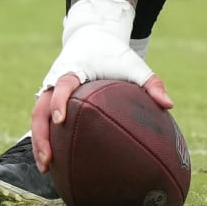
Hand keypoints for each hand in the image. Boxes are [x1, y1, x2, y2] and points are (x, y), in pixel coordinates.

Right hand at [30, 0, 172, 171]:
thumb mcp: (135, 65)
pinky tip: (53, 162)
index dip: (59, 102)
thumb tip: (169, 105)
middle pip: (40, 108)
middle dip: (41, 134)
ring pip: (37, 118)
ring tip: (47, 168)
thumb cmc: (115, 54)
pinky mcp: (50, 98)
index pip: (63, 85)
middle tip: (49, 158)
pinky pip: (43, 120)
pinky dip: (46, 139)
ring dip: (40, 142)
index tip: (61, 120)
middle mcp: (56, 80)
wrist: (94, 37)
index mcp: (74, 69)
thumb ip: (151, 83)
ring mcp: (50, 90)